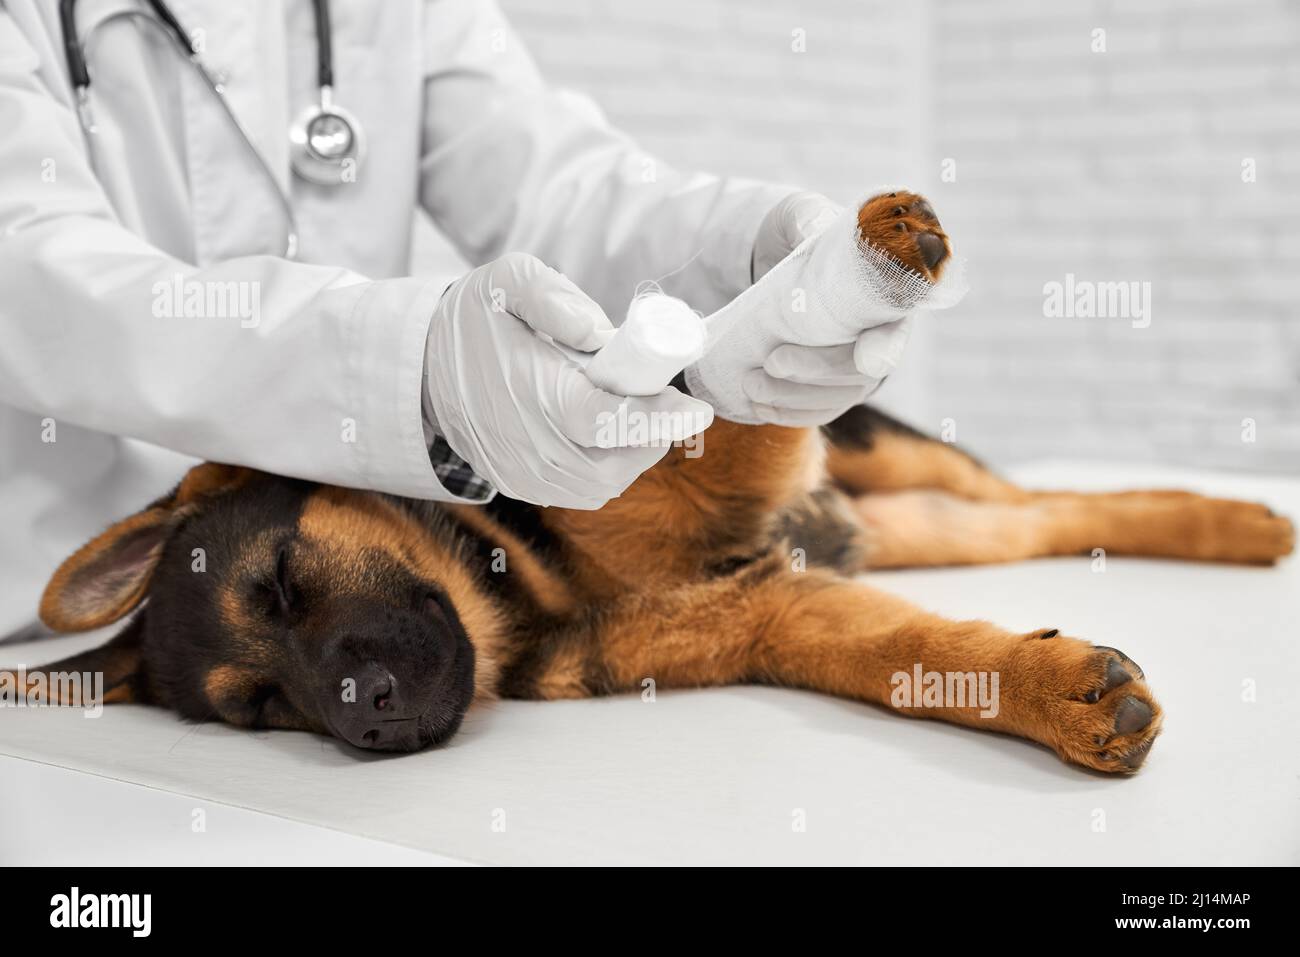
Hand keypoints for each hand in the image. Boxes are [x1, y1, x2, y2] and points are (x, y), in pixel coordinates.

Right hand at [424, 253, 712, 509]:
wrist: (420, 368)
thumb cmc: (474, 320)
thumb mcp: (508, 282)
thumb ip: (554, 298)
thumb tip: (598, 332)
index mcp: (530, 393)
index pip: (605, 418)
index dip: (656, 416)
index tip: (697, 408)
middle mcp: (527, 446)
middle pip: (615, 462)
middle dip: (650, 434)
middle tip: (667, 403)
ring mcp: (525, 475)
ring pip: (605, 482)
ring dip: (633, 452)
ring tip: (635, 413)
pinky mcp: (524, 487)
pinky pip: (586, 489)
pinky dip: (610, 465)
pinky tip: (610, 433)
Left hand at [743, 190, 911, 425]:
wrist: (775, 258)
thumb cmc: (798, 233)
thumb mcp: (801, 215)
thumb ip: (808, 221)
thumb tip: (808, 232)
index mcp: (886, 294)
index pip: (897, 326)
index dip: (886, 346)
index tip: (866, 359)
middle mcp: (879, 336)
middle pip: (861, 372)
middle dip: (817, 371)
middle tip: (772, 361)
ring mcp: (855, 368)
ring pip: (837, 398)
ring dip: (794, 398)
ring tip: (751, 385)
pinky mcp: (828, 387)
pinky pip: (817, 411)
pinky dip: (788, 413)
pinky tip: (758, 406)